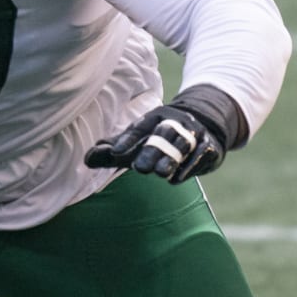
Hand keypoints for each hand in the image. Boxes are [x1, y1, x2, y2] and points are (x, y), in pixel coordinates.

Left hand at [85, 85, 246, 183]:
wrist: (202, 126)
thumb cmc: (159, 138)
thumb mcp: (137, 141)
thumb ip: (113, 151)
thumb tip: (86, 158)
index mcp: (155, 118)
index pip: (139, 127)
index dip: (127, 139)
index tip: (114, 152)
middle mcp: (175, 123)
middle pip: (163, 135)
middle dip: (152, 150)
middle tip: (139, 168)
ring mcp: (194, 134)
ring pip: (183, 144)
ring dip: (172, 159)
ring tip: (160, 174)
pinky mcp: (210, 147)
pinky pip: (201, 154)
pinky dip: (190, 166)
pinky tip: (177, 178)